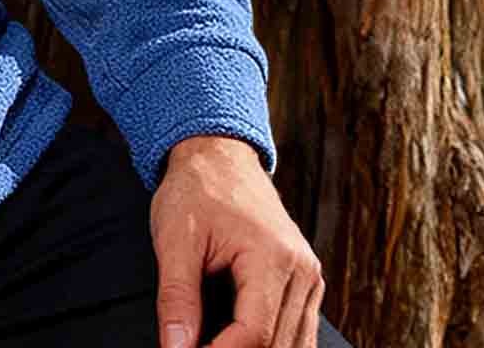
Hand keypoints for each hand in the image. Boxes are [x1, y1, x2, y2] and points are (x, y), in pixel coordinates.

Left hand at [152, 134, 324, 347]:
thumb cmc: (197, 189)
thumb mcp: (174, 238)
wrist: (218, 154)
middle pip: (280, 346)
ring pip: (295, 345)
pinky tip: (238, 341)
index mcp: (272, 257)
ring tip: (212, 344)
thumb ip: (177, 297)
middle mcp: (302, 271)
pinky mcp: (305, 281)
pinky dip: (273, 344)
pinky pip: (298, 331)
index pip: (255, 334)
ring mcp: (309, 277)